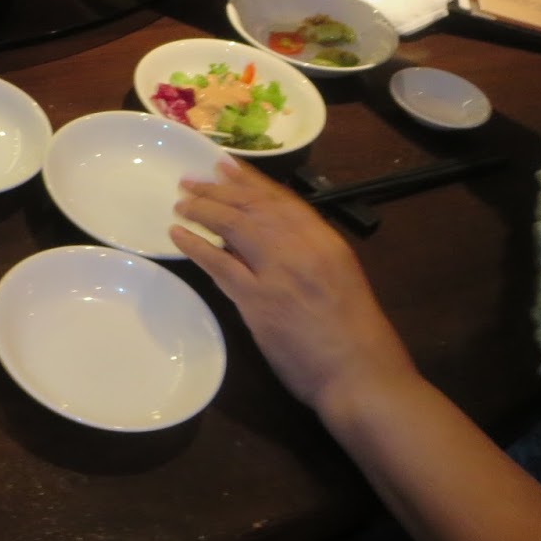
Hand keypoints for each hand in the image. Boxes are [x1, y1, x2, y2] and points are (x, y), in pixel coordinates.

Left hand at [170, 160, 416, 413]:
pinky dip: (196, 246)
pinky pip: (218, 264)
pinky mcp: (257, 301)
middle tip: (190, 181)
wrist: (361, 376)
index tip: (224, 165)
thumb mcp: (341, 278)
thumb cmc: (357, 336)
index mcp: (327, 241)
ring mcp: (277, 273)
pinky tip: (179, 236)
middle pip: (251, 207)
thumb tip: (268, 237)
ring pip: (232, 227)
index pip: (281, 199)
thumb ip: (310, 254)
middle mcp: (302, 248)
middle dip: (218, 190)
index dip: (250, 180)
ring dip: (202, 211)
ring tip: (181, 204)